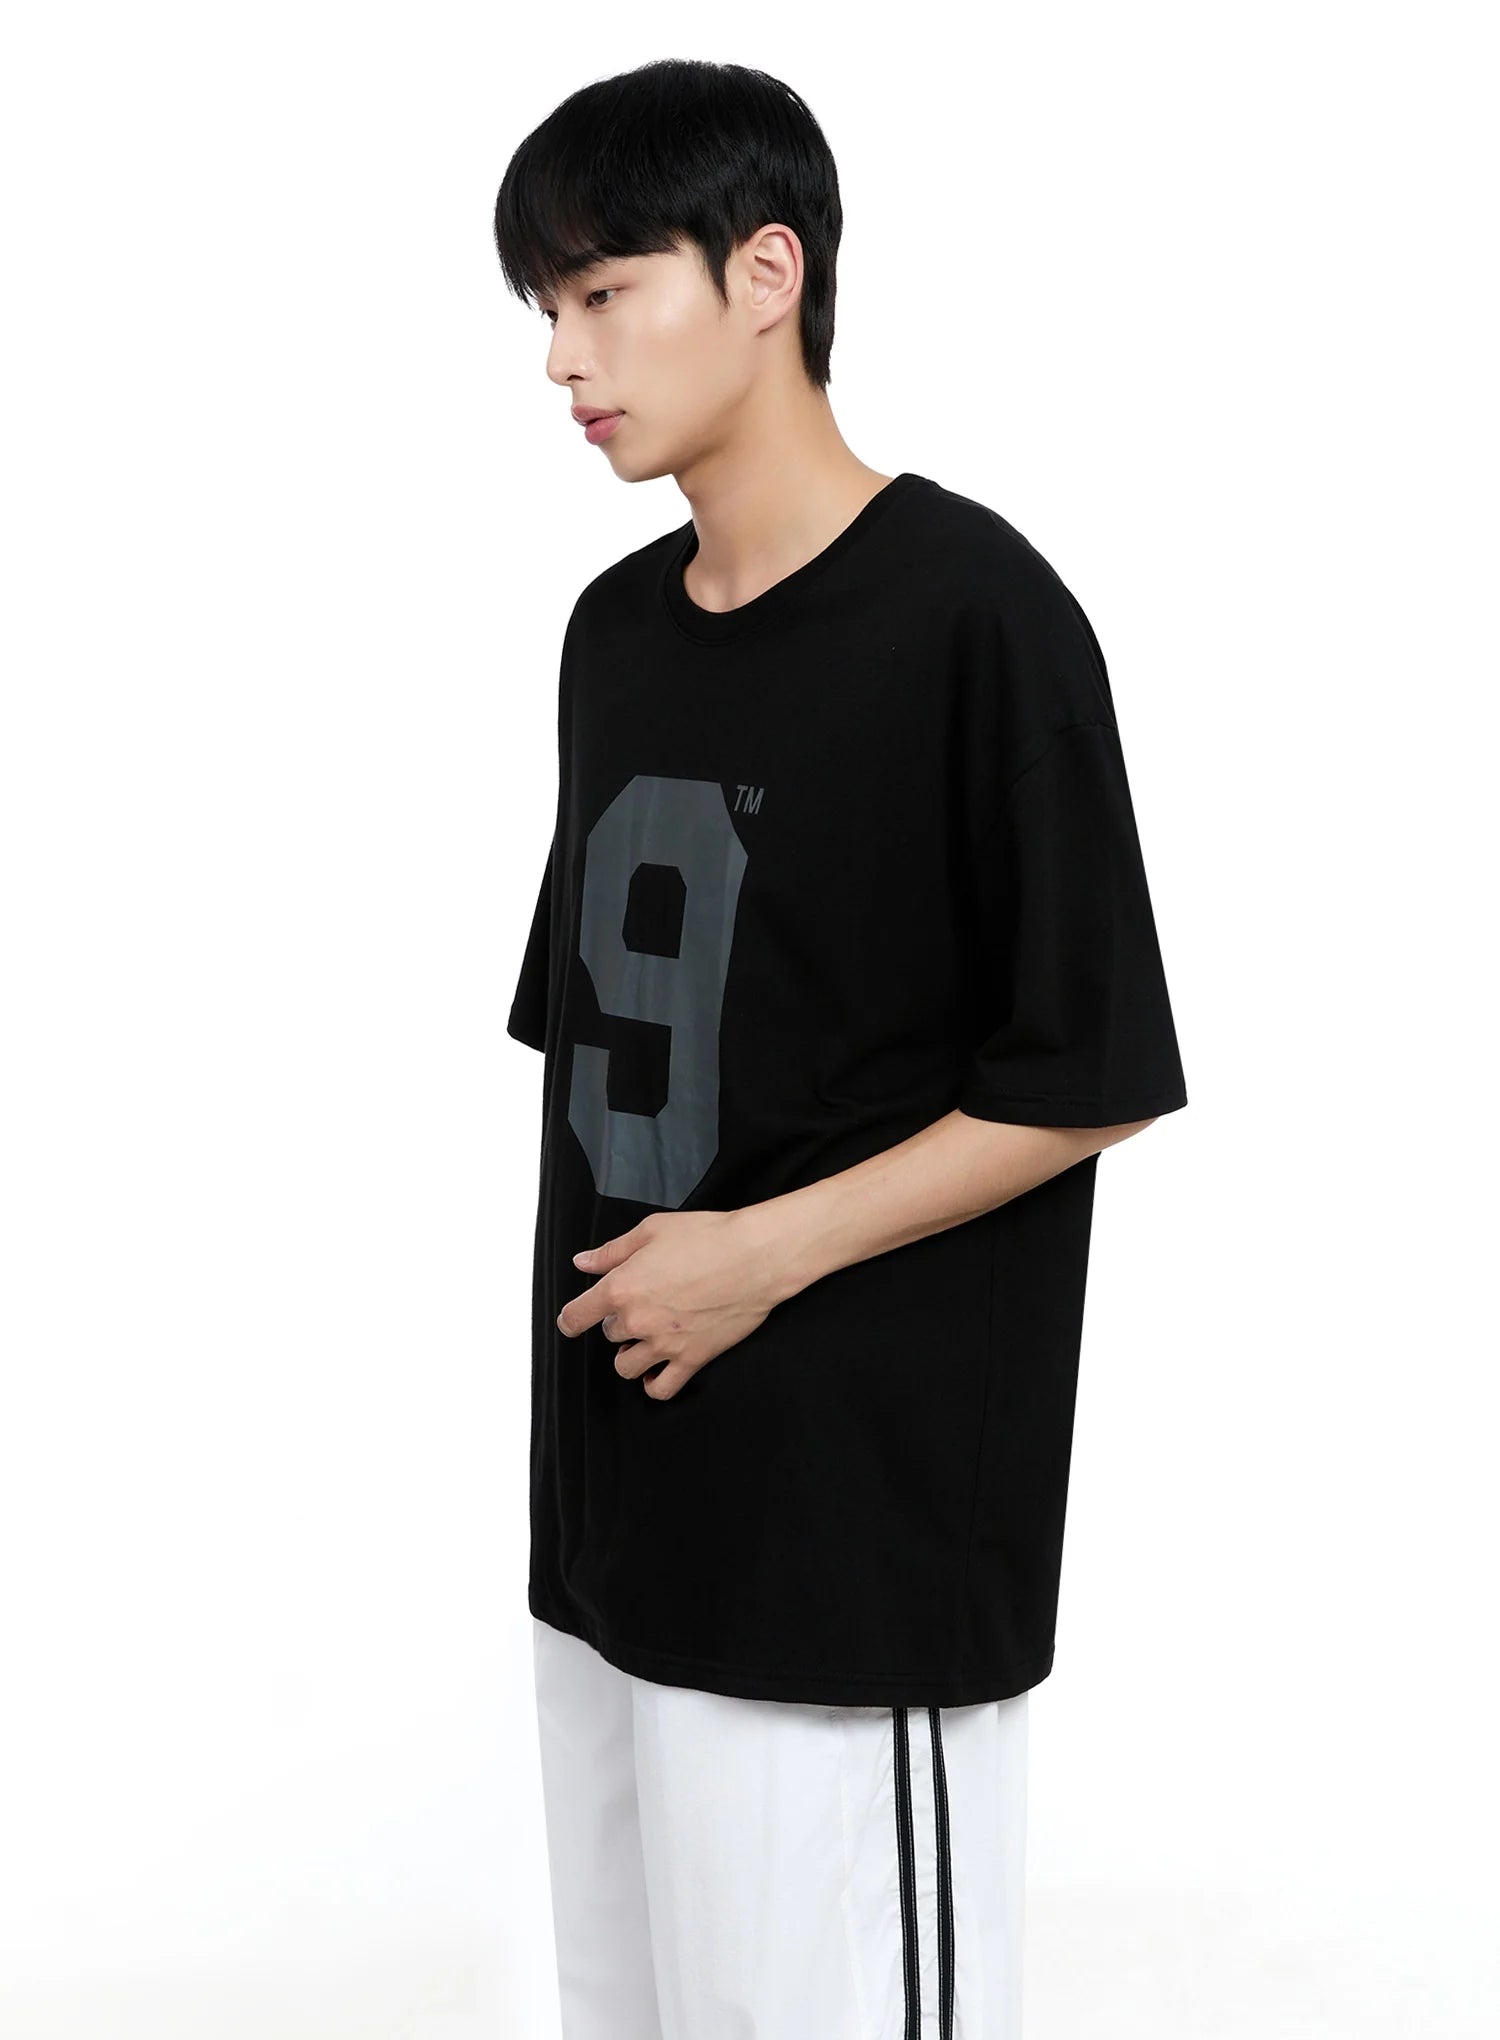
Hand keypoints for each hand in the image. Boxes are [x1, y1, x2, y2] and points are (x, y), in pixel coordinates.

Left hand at [556, 1209, 786, 1400]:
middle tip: (642, 1303)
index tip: (572, 1321)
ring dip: (631, 1354)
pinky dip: (654, 1384)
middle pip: (609, 1335)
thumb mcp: (652, 1231)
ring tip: (646, 1339)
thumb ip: (612, 1251)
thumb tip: (584, 1262)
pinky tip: (657, 1372)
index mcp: (621, 1287)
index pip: (576, 1316)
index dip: (570, 1319)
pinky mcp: (692, 1359)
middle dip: (619, 1321)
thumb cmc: (709, 1238)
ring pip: (626, 1367)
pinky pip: (661, 1389)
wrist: (754, 1257)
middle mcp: (637, 1321)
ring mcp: (664, 1344)